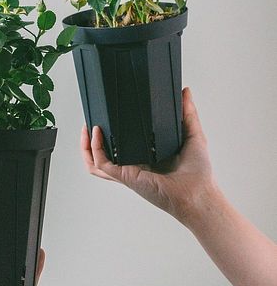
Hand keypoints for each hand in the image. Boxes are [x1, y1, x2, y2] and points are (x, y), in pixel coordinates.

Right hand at [81, 87, 218, 224]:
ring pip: (94, 163)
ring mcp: (128, 170)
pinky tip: (96, 133)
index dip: (108, 133)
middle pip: (100, 156)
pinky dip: (94, 149)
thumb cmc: (198, 173)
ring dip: (86, 147)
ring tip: (86, 129)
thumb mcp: (192, 134)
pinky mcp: (126, 175)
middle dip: (88, 141)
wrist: (199, 193)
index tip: (105, 117)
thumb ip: (187, 112)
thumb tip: (185, 92)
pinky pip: (102, 163)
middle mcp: (133, 164)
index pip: (120, 146)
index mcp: (145, 157)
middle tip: (89, 123)